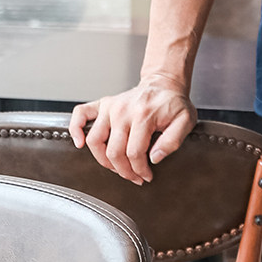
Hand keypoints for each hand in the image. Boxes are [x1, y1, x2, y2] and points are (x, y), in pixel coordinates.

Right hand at [69, 73, 196, 184]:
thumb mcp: (185, 121)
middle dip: (124, 171)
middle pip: (114, 151)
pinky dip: (75, 129)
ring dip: (103, 160)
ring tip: (117, 168)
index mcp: (144, 116)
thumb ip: (173, 141)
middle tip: (135, 177)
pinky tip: (80, 143)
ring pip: (95, 141)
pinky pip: (80, 114)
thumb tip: (154, 158)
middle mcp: (123, 111)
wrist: (164, 84)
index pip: (134, 153)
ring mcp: (110, 107)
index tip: (146, 176)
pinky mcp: (102, 104)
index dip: (140, 170)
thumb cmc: (174, 104)